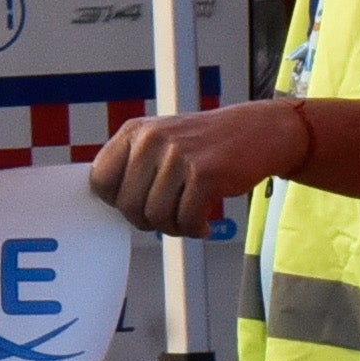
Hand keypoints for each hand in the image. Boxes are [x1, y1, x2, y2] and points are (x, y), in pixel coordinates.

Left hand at [89, 102, 306, 237]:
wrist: (260, 130)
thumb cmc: (205, 145)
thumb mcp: (160, 141)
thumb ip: (133, 166)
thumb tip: (110, 204)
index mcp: (134, 131)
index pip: (100, 180)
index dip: (115, 201)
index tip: (136, 206)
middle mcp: (152, 140)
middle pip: (127, 204)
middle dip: (146, 221)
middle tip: (166, 219)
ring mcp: (178, 156)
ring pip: (156, 216)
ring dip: (172, 228)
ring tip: (187, 220)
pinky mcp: (206, 174)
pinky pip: (186, 220)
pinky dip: (194, 230)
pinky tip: (203, 225)